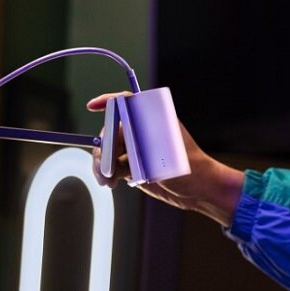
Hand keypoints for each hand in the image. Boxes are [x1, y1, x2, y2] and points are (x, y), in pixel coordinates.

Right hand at [87, 92, 245, 226]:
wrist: (197, 189)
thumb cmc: (187, 163)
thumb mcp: (165, 145)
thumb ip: (140, 138)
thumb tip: (114, 134)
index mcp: (150, 118)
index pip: (125, 102)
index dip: (106, 101)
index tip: (91, 106)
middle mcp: (141, 132)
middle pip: (110, 132)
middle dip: (103, 148)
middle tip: (104, 166)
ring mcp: (136, 150)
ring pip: (109, 153)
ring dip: (103, 165)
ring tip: (106, 180)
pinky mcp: (133, 168)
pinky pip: (113, 168)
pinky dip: (108, 174)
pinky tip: (110, 183)